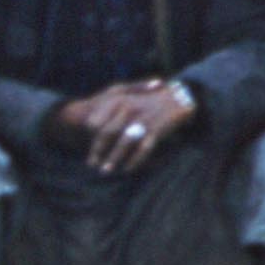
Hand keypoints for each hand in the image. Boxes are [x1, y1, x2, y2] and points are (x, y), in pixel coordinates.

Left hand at [52, 81, 195, 176]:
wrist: (179, 96)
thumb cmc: (148, 98)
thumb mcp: (128, 94)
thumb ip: (109, 106)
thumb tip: (89, 125)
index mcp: (118, 98)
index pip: (96, 121)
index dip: (90, 137)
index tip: (86, 148)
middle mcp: (128, 108)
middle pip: (108, 133)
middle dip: (98, 150)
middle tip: (92, 165)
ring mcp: (143, 118)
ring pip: (124, 142)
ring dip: (114, 158)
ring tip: (106, 171)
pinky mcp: (156, 128)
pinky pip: (143, 148)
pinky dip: (135, 160)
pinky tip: (127, 169)